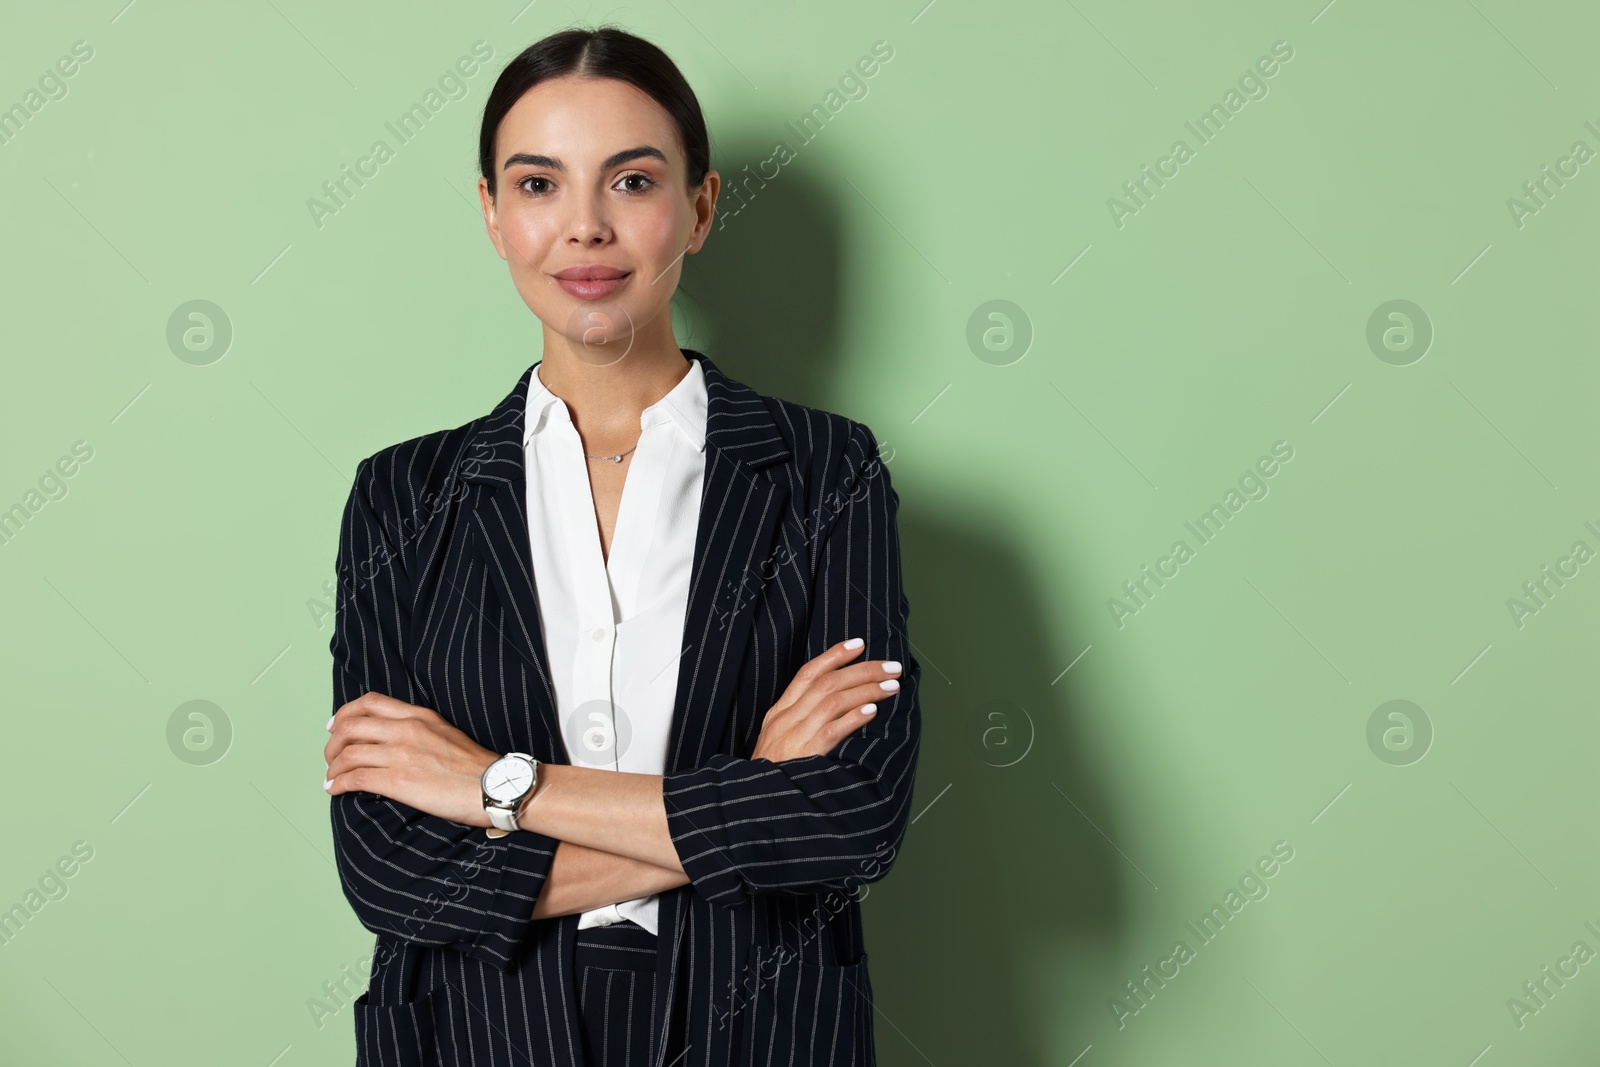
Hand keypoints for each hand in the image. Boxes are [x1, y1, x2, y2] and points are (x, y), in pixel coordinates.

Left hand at [324, 692, 499, 826]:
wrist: (496, 786)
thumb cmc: (476, 768)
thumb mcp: (447, 734)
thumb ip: (419, 732)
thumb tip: (394, 743)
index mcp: (420, 716)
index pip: (371, 702)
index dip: (345, 713)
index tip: (336, 726)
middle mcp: (407, 729)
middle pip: (351, 726)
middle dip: (333, 743)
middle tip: (331, 757)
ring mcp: (401, 754)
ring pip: (348, 753)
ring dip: (332, 767)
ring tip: (331, 779)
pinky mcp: (399, 781)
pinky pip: (356, 778)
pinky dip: (338, 784)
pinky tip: (335, 790)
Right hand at [750, 639, 900, 762]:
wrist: (756, 807)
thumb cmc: (773, 776)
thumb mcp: (778, 741)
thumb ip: (801, 720)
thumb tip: (839, 703)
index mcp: (779, 713)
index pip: (808, 673)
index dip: (834, 655)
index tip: (859, 644)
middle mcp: (785, 720)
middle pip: (827, 683)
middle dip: (863, 670)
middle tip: (892, 667)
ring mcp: (793, 737)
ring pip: (833, 702)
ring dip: (866, 691)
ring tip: (891, 687)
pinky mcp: (804, 757)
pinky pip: (831, 731)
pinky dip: (853, 719)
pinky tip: (872, 712)